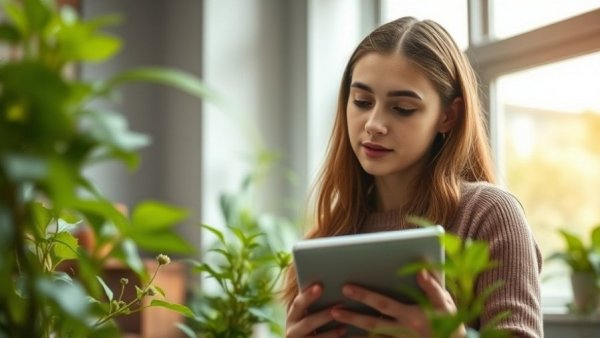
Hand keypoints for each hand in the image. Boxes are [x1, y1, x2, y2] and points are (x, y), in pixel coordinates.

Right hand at [286, 284, 346, 336]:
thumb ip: (312, 299)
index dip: (308, 296)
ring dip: (331, 333)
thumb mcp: (308, 312)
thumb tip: (325, 281)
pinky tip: (346, 336)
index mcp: (292, 316)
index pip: (298, 304)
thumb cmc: (312, 321)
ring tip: (345, 326)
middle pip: (309, 322)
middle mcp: (292, 331)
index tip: (320, 286)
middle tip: (339, 306)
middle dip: (324, 315)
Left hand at [330, 270, 465, 337]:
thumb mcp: (445, 303)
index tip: (346, 287)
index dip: (364, 296)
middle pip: (372, 324)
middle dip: (352, 317)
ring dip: (355, 331)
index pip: (383, 304)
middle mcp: (403, 331)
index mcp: (412, 316)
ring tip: (336, 323)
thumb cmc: (450, 321)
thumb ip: (432, 287)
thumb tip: (420, 270)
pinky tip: (350, 336)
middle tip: (333, 310)